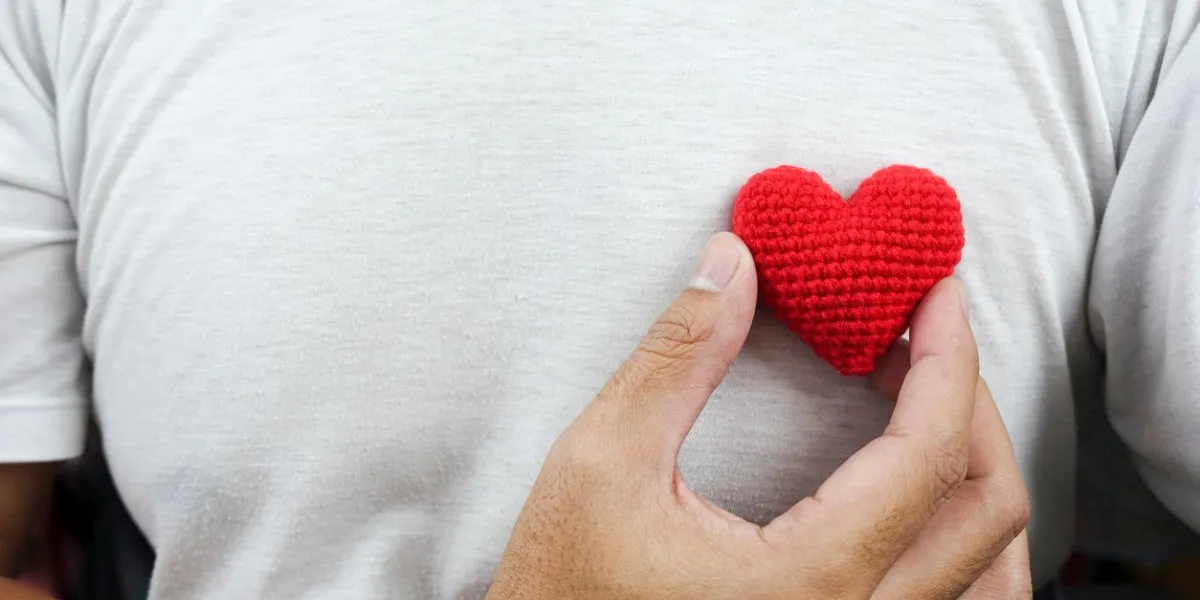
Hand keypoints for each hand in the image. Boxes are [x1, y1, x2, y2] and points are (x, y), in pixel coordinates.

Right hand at [487, 232, 1030, 599]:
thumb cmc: (559, 590)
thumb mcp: (601, 462)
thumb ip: (677, 357)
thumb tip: (733, 264)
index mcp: (809, 580)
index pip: (928, 454)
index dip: (947, 358)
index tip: (934, 293)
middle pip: (989, 510)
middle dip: (972, 401)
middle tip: (925, 334)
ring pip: (994, 575)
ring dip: (976, 472)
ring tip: (930, 403)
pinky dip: (965, 538)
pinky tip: (919, 492)